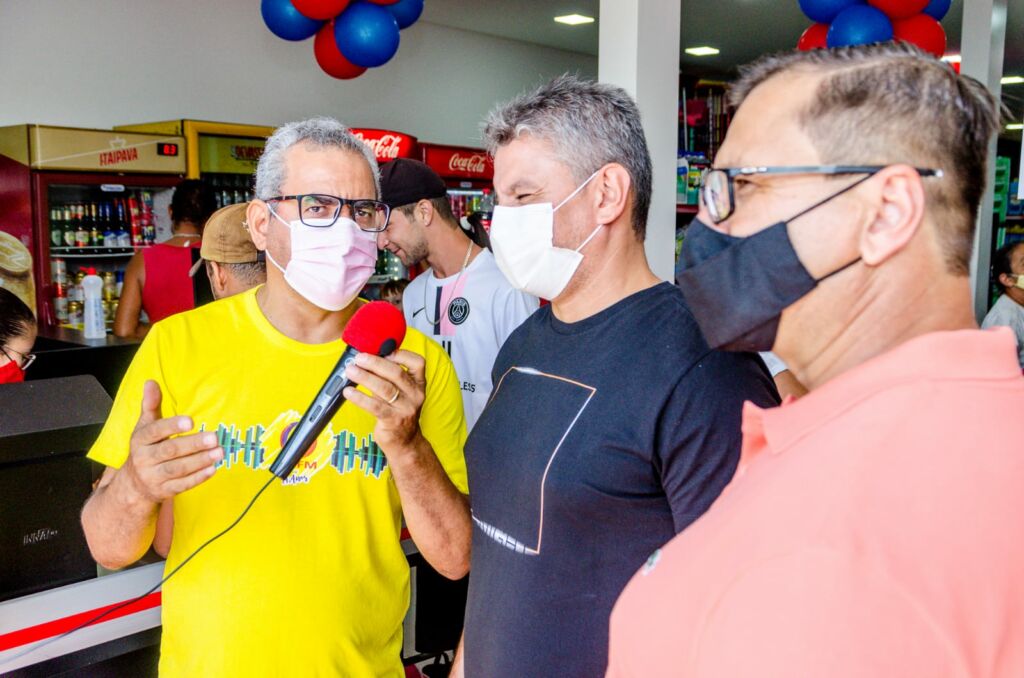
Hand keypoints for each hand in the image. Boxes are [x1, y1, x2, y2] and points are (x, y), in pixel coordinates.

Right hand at [119, 380, 222, 503]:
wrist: (133, 485)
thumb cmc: (145, 449)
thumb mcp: (144, 427)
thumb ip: (151, 405)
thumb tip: (151, 381)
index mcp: (139, 440)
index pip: (155, 431)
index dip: (172, 426)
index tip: (191, 421)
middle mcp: (144, 459)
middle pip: (170, 451)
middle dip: (193, 444)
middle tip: (214, 437)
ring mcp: (154, 477)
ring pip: (178, 469)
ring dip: (200, 461)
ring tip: (220, 452)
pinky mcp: (164, 491)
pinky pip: (182, 485)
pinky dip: (198, 478)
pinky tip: (213, 469)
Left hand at [343, 350, 425, 452]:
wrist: (405, 442)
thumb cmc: (399, 413)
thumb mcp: (402, 392)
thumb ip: (389, 377)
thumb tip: (366, 360)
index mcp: (418, 384)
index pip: (417, 362)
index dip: (401, 354)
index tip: (383, 350)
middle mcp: (415, 395)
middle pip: (396, 373)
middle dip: (375, 363)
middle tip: (359, 358)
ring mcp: (405, 408)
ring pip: (384, 388)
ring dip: (364, 377)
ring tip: (350, 371)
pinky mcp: (393, 420)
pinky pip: (374, 406)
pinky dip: (359, 397)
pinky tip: (348, 392)